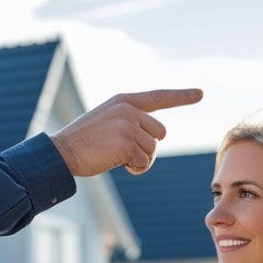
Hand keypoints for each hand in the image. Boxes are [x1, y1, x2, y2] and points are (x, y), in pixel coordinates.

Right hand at [49, 89, 202, 176]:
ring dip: (139, 160)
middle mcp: (129, 110)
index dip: (181, 96)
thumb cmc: (83, 141)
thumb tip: (156, 137)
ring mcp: (127, 125)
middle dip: (146, 148)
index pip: (158, 97)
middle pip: (160, 133)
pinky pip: (144, 161)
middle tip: (123, 153)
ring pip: (153, 149)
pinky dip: (135, 168)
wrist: (62, 152)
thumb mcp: (107, 121)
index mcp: (124, 101)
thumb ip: (131, 121)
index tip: (200, 94)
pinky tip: (115, 164)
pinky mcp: (126, 142)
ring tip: (116, 158)